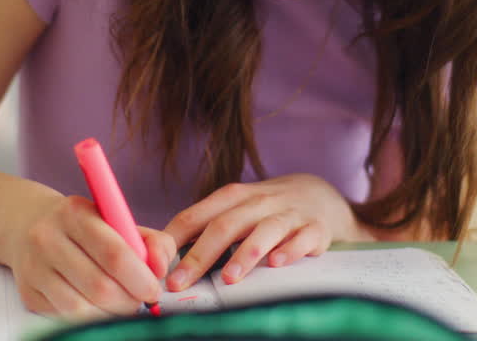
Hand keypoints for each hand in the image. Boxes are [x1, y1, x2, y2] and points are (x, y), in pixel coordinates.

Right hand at [9, 195, 176, 317]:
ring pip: (82, 308)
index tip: (153, 290)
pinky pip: (66, 316)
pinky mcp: (28, 292)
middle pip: (99, 286)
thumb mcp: (120, 222)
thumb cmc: (88, 228)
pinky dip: (90, 317)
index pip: (114, 253)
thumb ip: (151, 242)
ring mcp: (34, 266)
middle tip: (140, 300)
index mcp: (76, 213)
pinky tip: (97, 305)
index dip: (140, 278)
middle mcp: (48, 237)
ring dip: (110, 312)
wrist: (32, 227)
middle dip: (129, 300)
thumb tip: (159, 270)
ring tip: (120, 302)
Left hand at [162, 174, 358, 290]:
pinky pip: (302, 239)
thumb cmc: (265, 208)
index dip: (174, 240)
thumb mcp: (235, 208)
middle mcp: (258, 202)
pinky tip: (277, 264)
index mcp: (232, 197)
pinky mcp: (315, 228)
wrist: (320, 194)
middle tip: (180, 283)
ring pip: (264, 230)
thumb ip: (204, 227)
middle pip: (225, 225)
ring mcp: (288, 214)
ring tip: (229, 278)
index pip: (197, 216)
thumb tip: (162, 257)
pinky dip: (290, 251)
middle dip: (200, 255)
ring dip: (245, 253)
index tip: (156, 266)